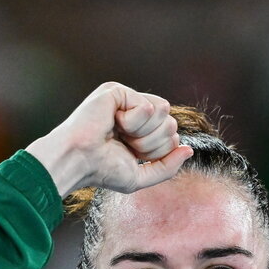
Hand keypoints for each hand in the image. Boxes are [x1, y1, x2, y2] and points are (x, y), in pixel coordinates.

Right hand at [26, 82, 193, 196]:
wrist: (78, 162)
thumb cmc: (101, 171)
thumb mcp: (140, 177)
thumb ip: (167, 167)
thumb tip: (189, 151)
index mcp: (139, 131)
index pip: (171, 135)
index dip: (158, 151)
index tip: (133, 156)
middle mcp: (134, 112)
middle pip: (171, 123)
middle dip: (152, 144)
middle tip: (126, 145)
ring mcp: (126, 99)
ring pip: (164, 111)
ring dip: (144, 133)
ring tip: (120, 135)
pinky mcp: (118, 91)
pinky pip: (147, 106)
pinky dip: (132, 122)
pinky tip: (112, 123)